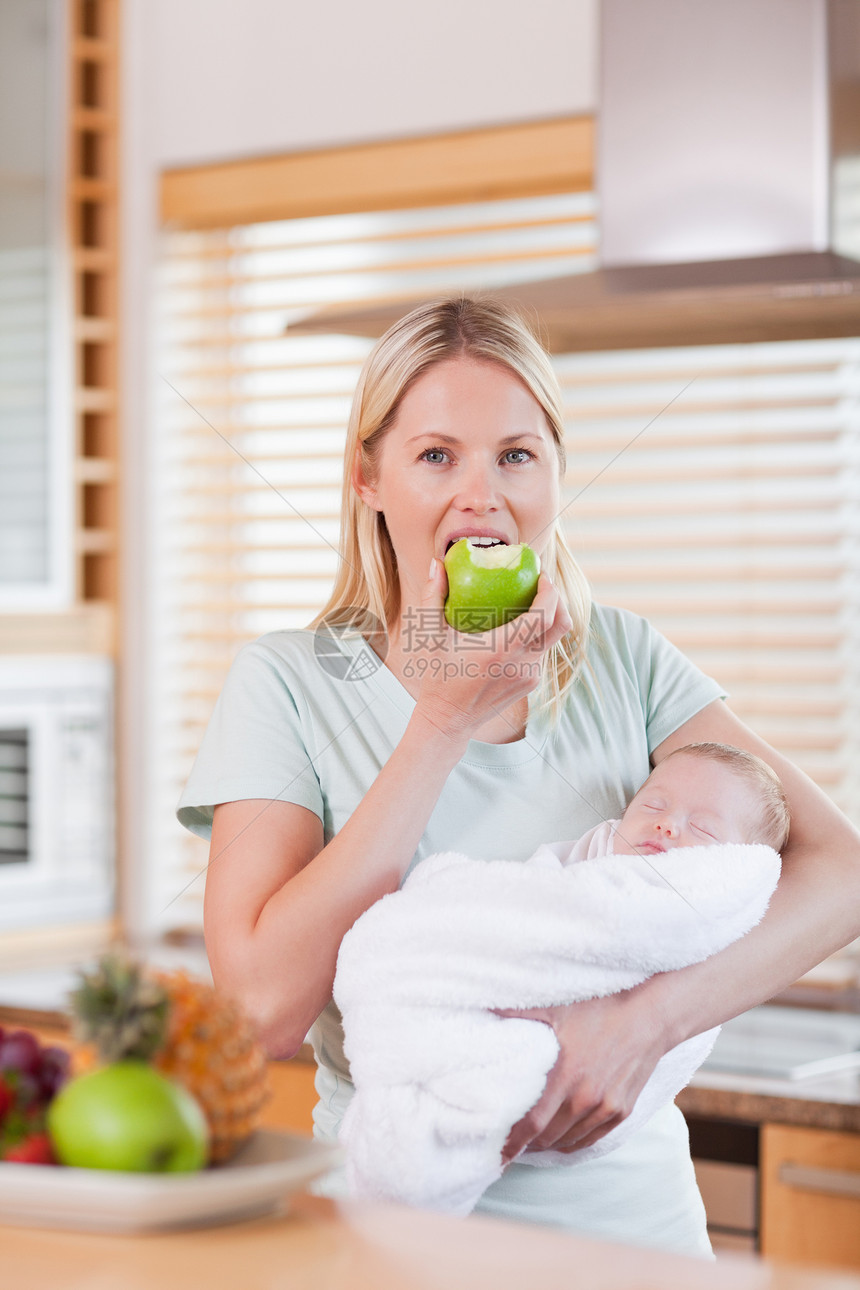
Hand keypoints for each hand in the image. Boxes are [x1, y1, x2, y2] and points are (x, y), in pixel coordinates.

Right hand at [411, 561, 572, 740]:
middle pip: (561, 626)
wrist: (448, 720)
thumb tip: (436, 563)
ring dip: (548, 618)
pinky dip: (537, 636)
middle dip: (558, 600)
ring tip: (529, 602)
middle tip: (541, 584)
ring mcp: (530, 676)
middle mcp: (523, 663)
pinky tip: (520, 626)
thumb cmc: (438, 677)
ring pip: (553, 640)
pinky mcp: (530, 684)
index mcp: (503, 649)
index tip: (541, 575)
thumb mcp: (431, 636)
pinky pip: (542, 653)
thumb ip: (433, 596)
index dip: (550, 592)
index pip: (544, 616)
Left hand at [498, 988, 668, 1163]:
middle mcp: (586, 1098)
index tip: (498, 1154)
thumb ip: (518, 1012)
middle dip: (527, 1144)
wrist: (648, 1017)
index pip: (532, 1124)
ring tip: (532, 1142)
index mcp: (565, 1076)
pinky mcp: (622, 1111)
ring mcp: (606, 1108)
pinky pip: (591, 1139)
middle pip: (547, 1137)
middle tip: (510, 1144)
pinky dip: (573, 1143)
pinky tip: (561, 1140)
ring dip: (549, 1144)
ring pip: (569, 1141)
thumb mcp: (556, 1008)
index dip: (512, 1143)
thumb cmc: (599, 1008)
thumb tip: (485, 1007)